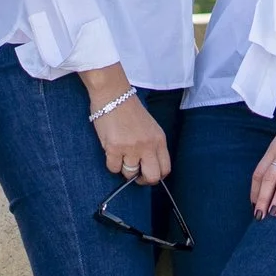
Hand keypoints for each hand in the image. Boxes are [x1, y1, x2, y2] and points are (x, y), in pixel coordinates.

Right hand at [83, 66, 168, 184]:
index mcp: (159, 140)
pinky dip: (111, 163)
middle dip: (142, 180)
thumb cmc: (130, 110)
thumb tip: (148, 167)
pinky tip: (111, 150)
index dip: (156, 176)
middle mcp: (148, 145)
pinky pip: (113, 168)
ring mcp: (132, 148)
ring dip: (124, 169)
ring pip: (130, 174)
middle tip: (135, 175)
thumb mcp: (150, 127)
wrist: (113, 94)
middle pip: (152, 177)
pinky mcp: (114, 148)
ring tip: (120, 156)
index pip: (165, 169)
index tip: (147, 173)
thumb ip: (152, 146)